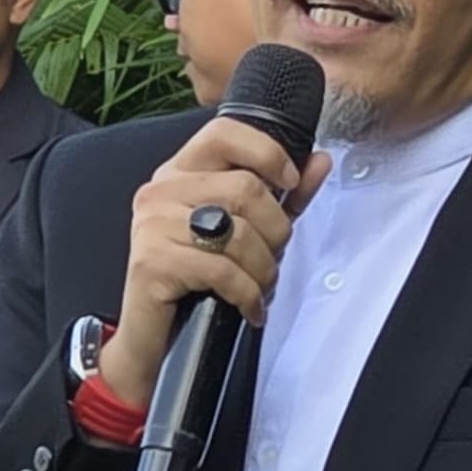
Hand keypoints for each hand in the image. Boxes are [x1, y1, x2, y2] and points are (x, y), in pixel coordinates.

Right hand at [99, 118, 329, 405]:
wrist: (152, 337)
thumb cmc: (198, 279)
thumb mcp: (246, 230)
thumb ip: (282, 195)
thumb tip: (319, 160)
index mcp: (181, 171)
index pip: (224, 133)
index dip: (266, 152)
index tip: (289, 182)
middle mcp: (161, 189)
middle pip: (245, 188)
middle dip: (275, 230)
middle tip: (273, 259)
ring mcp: (153, 223)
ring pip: (238, 232)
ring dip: (263, 268)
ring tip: (261, 286)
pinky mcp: (152, 261)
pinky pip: (223, 271)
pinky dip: (247, 294)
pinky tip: (250, 307)